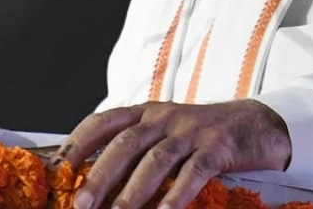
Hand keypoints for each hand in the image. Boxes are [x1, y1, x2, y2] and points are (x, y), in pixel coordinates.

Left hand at [53, 99, 291, 208]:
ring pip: (156, 160)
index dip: (78, 143)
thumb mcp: (164, 133)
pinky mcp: (218, 147)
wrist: (255, 124)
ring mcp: (191, 131)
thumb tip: (95, 182)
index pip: (103, 121)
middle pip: (126, 144)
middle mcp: (164, 118)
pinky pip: (194, 171)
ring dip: (134, 191)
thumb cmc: (201, 134)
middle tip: (81, 204)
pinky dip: (178, 194)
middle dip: (100, 175)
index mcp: (146, 113)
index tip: (57, 169)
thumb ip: (134, 150)